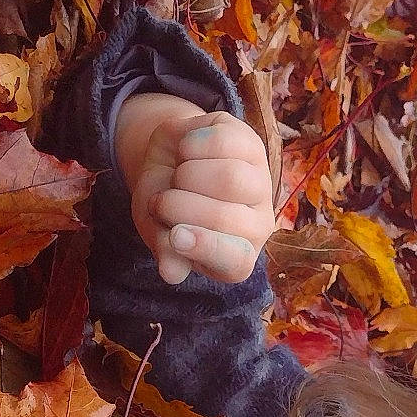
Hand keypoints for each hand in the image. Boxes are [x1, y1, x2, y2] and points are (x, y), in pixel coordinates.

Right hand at [115, 94, 276, 286]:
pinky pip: (224, 142)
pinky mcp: (251, 143)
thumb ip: (167, 251)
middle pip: (225, 215)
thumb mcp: (157, 232)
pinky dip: (192, 145)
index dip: (207, 248)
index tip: (175, 236)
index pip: (236, 260)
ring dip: (186, 174)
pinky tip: (186, 151)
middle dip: (178, 205)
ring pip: (230, 177)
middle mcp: (258, 224)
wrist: (163, 162)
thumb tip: (171, 273)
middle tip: (162, 202)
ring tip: (178, 177)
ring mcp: (260, 181)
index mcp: (236, 258)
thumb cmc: (163, 207)